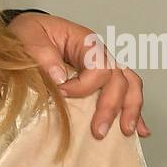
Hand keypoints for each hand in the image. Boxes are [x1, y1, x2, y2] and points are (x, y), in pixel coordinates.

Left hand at [7, 12, 148, 139]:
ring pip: (129, 86)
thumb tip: (60, 77)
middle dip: (111, 107)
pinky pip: (125, 93)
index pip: (98, 66)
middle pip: (119, 79)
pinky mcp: (101, 81)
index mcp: (86, 42)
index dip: (83, 85)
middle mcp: (100, 55)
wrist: (28, 34)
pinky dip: (132, 112)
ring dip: (130, 110)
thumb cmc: (30, 34)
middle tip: (98, 130)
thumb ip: (42, 53)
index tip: (62, 94)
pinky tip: (138, 130)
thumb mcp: (28, 36)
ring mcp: (104, 67)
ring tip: (126, 132)